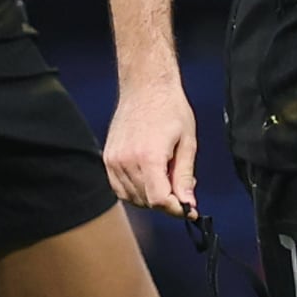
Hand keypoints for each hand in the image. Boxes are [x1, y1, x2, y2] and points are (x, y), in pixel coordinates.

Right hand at [104, 75, 199, 215]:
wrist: (145, 86)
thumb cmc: (170, 109)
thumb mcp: (188, 142)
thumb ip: (185, 176)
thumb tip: (188, 204)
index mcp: (149, 157)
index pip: (159, 200)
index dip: (176, 209)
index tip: (189, 210)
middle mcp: (127, 161)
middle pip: (146, 201)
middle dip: (167, 202)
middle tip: (181, 187)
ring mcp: (114, 160)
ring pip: (132, 197)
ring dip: (151, 197)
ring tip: (166, 177)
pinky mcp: (108, 158)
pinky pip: (119, 188)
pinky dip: (135, 190)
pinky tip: (150, 177)